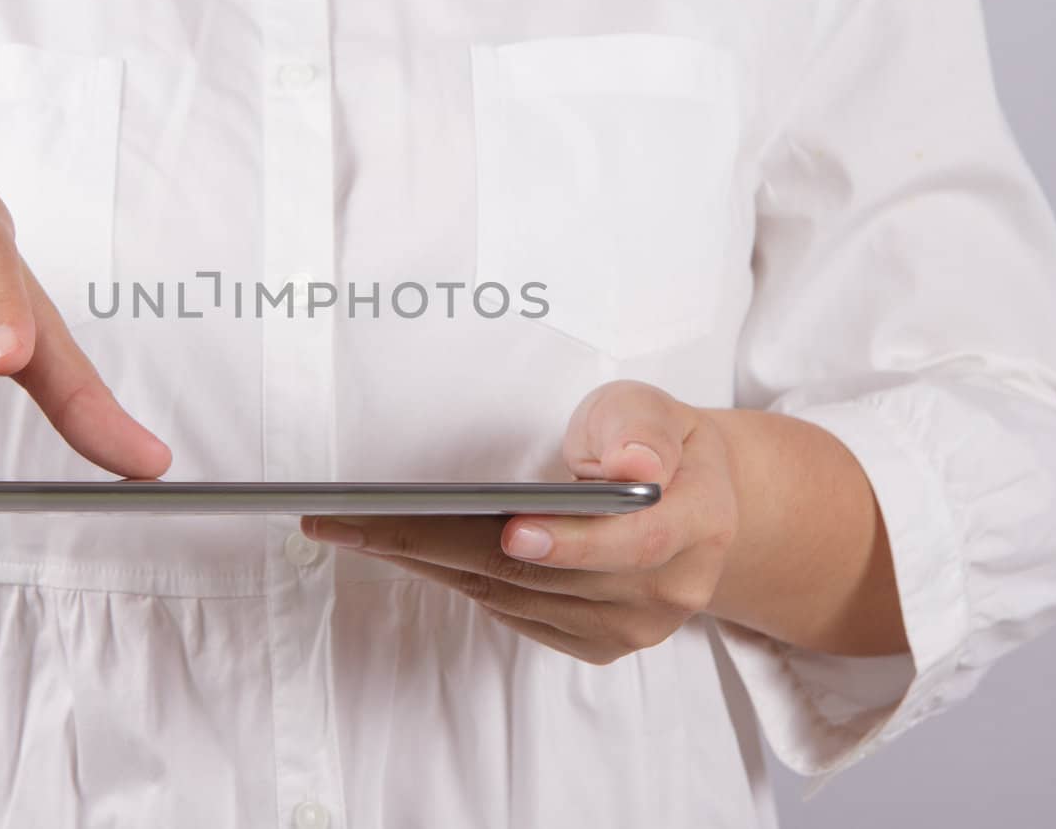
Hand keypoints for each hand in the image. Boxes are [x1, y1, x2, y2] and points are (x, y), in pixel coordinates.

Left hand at [302, 380, 736, 662]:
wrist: (687, 498)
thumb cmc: (652, 440)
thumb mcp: (655, 410)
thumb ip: (641, 430)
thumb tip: (632, 463)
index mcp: (697, 526)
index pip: (632, 543)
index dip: (570, 541)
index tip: (510, 529)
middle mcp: (667, 592)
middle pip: (542, 575)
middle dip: (443, 545)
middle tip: (359, 521)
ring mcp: (630, 627)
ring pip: (513, 597)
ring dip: (430, 561)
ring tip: (358, 527)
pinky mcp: (595, 644)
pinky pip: (511, 614)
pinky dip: (455, 578)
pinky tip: (406, 548)